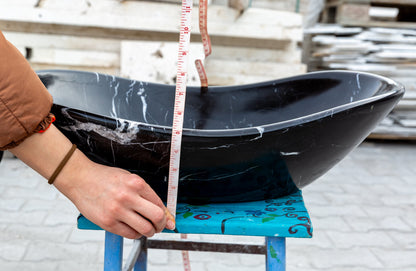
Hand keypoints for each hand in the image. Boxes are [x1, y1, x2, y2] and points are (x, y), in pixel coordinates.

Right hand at [11, 125, 174, 238]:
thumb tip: (161, 210)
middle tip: (160, 226)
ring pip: (145, 229)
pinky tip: (134, 229)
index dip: (166, 213)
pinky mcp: (108, 222)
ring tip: (147, 229)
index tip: (167, 218)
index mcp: (136, 183)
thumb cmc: (104, 178)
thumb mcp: (128, 178)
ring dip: (150, 232)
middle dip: (162, 224)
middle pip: (157, 217)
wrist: (80, 179)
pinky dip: (136, 234)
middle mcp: (128, 196)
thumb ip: (144, 193)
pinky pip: (130, 234)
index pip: (159, 203)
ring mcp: (118, 210)